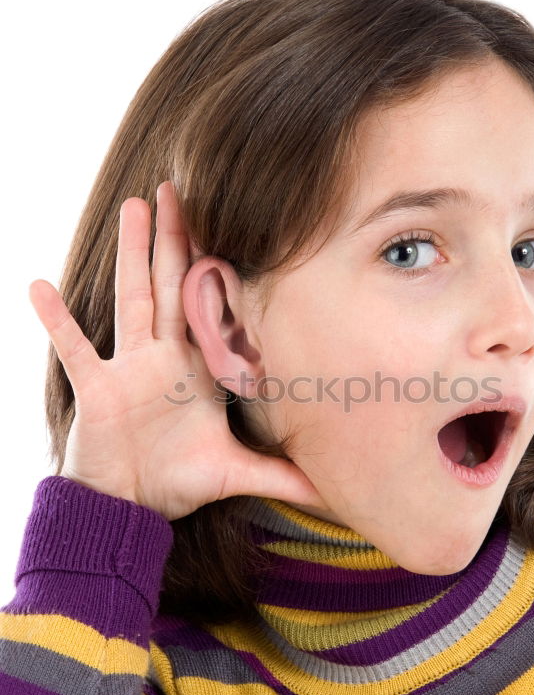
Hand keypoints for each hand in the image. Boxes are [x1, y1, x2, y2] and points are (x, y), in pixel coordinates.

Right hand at [27, 181, 325, 520]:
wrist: (128, 507)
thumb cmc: (178, 483)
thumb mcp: (237, 474)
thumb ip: (283, 477)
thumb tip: (334, 493)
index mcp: (198, 369)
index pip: (212, 310)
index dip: (220, 269)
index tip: (234, 223)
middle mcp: (164, 358)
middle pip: (173, 286)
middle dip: (178, 238)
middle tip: (180, 188)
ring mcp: (129, 368)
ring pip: (134, 299)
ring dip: (133, 253)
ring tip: (134, 206)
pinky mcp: (97, 389)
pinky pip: (75, 349)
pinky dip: (56, 321)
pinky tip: (38, 286)